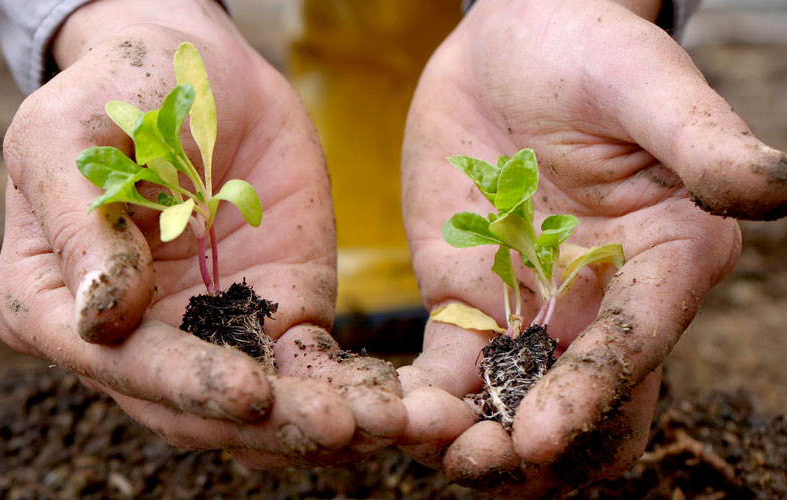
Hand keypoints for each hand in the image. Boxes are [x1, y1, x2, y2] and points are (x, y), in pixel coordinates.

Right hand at [0, 0, 403, 467]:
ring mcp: (215, 332)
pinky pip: (315, 370)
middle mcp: (137, 338)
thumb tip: (99, 316)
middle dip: (274, 424)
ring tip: (391, 423)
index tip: (251, 391)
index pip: (121, 364)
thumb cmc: (120, 91)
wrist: (201, 74)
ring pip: (265, 407)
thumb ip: (80, 221)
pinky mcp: (280, 314)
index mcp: (61, 305)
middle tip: (342, 426)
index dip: (185, 385)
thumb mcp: (73, 134)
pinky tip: (403, 407)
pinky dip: (356, 393)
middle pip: (199, 409)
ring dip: (325, 425)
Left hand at [399, 0, 784, 495]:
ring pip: (509, 399)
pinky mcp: (468, 298)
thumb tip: (770, 190)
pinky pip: (449, 365)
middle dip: (531, 444)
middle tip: (477, 464)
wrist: (508, 44)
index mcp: (663, 261)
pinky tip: (395, 413)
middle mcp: (600, 300)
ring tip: (424, 443)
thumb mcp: (643, 85)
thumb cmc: (588, 50)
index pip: (633, 347)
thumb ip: (699, 142)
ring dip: (472, 436)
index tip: (537, 435)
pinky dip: (426, 397)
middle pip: (578, 402)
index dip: (589, 397)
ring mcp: (530, 306)